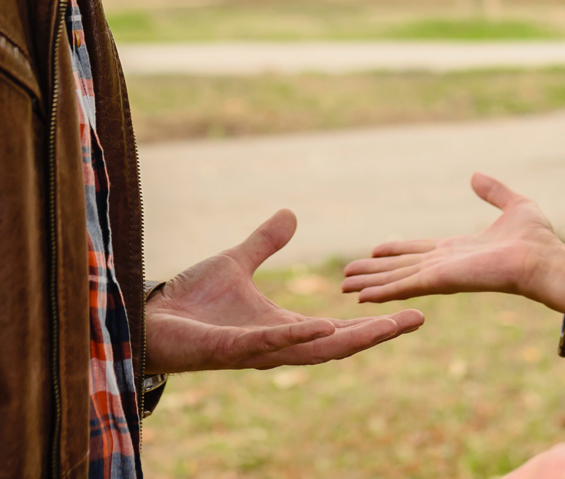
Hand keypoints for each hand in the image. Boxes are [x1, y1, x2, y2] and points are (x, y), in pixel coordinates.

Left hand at [145, 209, 423, 373]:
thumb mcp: (236, 262)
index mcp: (283, 327)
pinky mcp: (231, 349)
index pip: (338, 328)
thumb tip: (292, 215)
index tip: (412, 312)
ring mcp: (256, 350)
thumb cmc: (189, 301)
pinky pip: (269, 344)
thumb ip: (265, 243)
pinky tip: (322, 326)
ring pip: (313, 349)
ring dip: (350, 338)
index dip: (374, 321)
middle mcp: (277, 344)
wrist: (148, 320)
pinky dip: (296, 336)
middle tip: (416, 318)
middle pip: (338, 343)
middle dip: (377, 333)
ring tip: (385, 327)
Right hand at [339, 172, 564, 313]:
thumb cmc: (536, 240)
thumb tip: (475, 176)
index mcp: (459, 249)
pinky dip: (382, 291)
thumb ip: (494, 192)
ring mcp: (441, 274)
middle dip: (375, 272)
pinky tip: (361, 297)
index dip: (396, 251)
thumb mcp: (514, 206)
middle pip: (401, 267)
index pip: (419, 251)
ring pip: (397, 278)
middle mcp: (445, 264)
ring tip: (345, 287)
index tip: (376, 250)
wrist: (544, 260)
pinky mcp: (441, 281)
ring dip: (370, 283)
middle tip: (347, 276)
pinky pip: (405, 285)